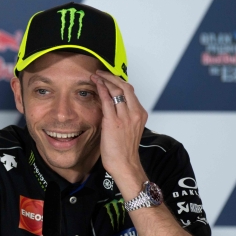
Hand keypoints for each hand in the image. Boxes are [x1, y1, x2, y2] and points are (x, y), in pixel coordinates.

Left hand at [90, 71, 147, 197]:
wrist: (124, 164)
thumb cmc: (124, 149)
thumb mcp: (128, 128)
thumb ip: (122, 115)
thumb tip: (111, 105)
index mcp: (140, 114)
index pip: (130, 91)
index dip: (118, 81)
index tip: (108, 77)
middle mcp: (135, 112)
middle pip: (125, 86)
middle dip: (111, 76)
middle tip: (100, 72)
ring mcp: (125, 116)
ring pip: (116, 90)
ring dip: (105, 80)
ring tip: (95, 75)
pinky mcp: (114, 121)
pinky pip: (107, 100)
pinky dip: (101, 89)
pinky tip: (95, 83)